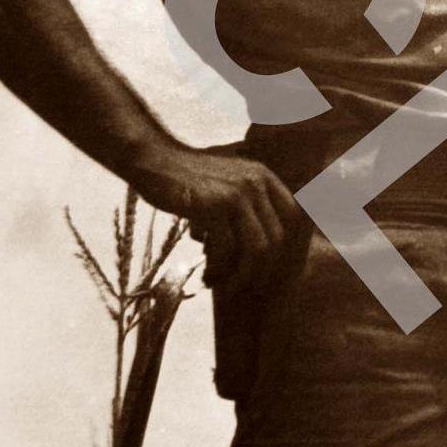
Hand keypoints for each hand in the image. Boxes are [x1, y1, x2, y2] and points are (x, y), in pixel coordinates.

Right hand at [135, 143, 297, 288]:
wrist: (153, 162)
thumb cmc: (188, 181)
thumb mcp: (228, 184)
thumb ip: (248, 206)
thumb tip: (265, 251)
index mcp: (264, 177)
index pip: (293, 217)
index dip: (285, 245)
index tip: (266, 268)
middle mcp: (256, 183)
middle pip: (276, 240)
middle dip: (259, 270)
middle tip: (240, 284)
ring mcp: (237, 193)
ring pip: (256, 249)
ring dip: (241, 275)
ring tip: (222, 284)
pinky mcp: (214, 205)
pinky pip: (226, 249)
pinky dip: (217, 269)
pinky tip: (206, 276)